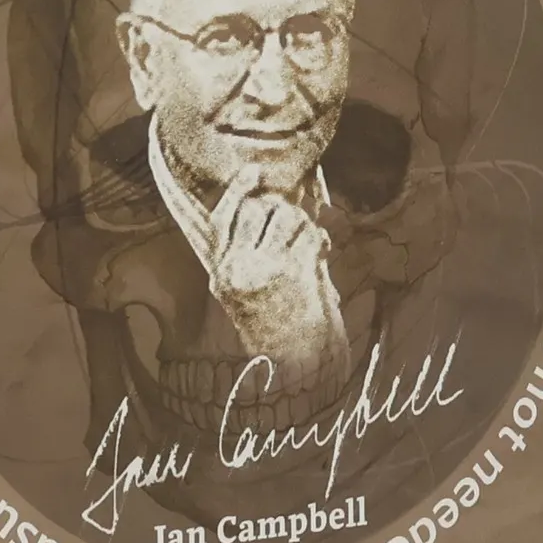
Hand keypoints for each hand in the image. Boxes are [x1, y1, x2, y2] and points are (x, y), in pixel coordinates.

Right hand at [209, 167, 346, 375]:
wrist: (297, 370)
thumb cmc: (278, 332)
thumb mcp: (248, 296)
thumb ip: (251, 256)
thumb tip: (271, 209)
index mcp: (221, 274)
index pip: (223, 220)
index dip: (238, 191)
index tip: (253, 172)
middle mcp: (238, 269)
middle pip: (258, 210)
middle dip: (282, 208)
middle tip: (296, 222)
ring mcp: (265, 268)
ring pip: (286, 217)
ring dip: (304, 224)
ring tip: (309, 245)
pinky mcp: (295, 272)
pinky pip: (310, 235)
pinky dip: (320, 240)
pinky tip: (320, 257)